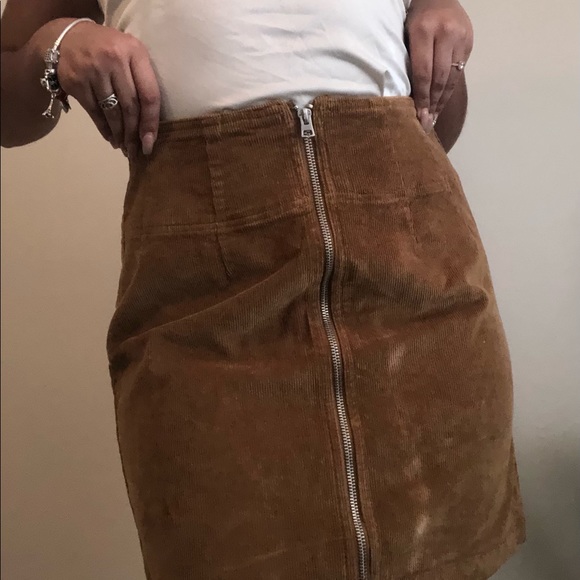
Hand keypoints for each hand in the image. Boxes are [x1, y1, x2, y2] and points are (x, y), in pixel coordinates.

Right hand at [48, 20, 159, 156]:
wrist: (66, 37)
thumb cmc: (109, 50)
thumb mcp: (130, 54)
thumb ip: (143, 80)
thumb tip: (150, 125)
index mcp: (134, 51)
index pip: (149, 94)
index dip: (151, 122)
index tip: (150, 142)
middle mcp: (114, 59)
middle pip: (130, 107)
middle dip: (134, 134)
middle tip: (135, 150)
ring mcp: (92, 70)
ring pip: (112, 112)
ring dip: (119, 134)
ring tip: (124, 147)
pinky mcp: (75, 81)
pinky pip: (94, 112)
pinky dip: (103, 128)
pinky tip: (110, 137)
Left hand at [404, 0, 472, 131]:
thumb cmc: (415, 19)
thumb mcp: (406, 36)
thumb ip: (409, 62)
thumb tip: (409, 98)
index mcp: (423, 31)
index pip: (422, 73)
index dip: (421, 98)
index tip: (419, 117)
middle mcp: (445, 34)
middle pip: (439, 78)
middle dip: (432, 104)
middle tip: (427, 123)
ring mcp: (460, 38)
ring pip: (451, 77)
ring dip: (442, 101)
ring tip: (434, 117)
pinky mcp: (469, 42)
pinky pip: (458, 72)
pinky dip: (449, 89)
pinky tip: (442, 102)